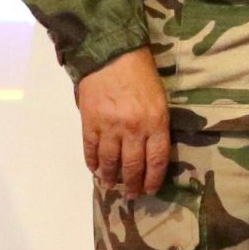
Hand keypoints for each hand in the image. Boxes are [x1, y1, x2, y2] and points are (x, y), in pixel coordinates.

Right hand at [76, 46, 170, 195]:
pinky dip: (92, 163)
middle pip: (132, 166)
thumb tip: (150, 151)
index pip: (156, 160)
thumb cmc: (141, 75)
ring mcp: (109, 127)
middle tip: (131, 194)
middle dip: (132, 184)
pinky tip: (96, 170)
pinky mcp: (90, 122)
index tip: (150, 189)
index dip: (153, 179)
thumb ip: (156, 126)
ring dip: (111, 177)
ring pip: (109, 162)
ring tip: (112, 184)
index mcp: (155, 122)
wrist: (112, 55)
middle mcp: (133, 129)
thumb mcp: (159, 100)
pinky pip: (90, 149)